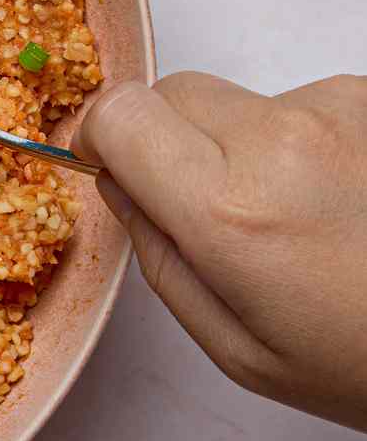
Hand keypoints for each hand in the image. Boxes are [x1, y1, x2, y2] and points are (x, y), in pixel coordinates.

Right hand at [74, 73, 366, 430]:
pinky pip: (305, 107)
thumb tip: (116, 182)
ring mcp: (342, 110)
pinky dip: (303, 146)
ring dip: (243, 145)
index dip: (98, 136)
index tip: (107, 166)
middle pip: (171, 94)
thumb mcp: (238, 346)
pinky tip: (344, 204)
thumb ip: (158, 255)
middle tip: (205, 208)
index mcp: (231, 208)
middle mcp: (283, 140)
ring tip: (300, 219)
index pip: (119, 112)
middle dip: (165, 140)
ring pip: (240, 101)